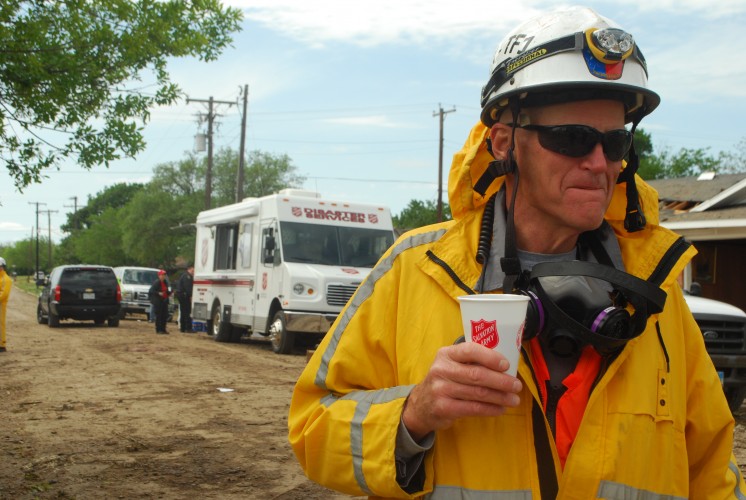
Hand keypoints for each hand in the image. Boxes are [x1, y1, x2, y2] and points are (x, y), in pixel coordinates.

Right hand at [402, 342, 521, 440]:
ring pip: (477, 393)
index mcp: (446, 354)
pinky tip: (500, 409)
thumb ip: (471, 362)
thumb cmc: (445, 381)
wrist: (421, 404)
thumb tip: (505, 366)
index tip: (506, 365)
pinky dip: (490, 409)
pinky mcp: (443, 407)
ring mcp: (440, 389)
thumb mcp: (452, 365)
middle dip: (501, 381)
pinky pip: (473, 408)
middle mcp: (441, 369)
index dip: (490, 357)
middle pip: (477, 374)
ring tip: (514, 400)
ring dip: (500, 397)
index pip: (469, 350)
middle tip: (517, 386)